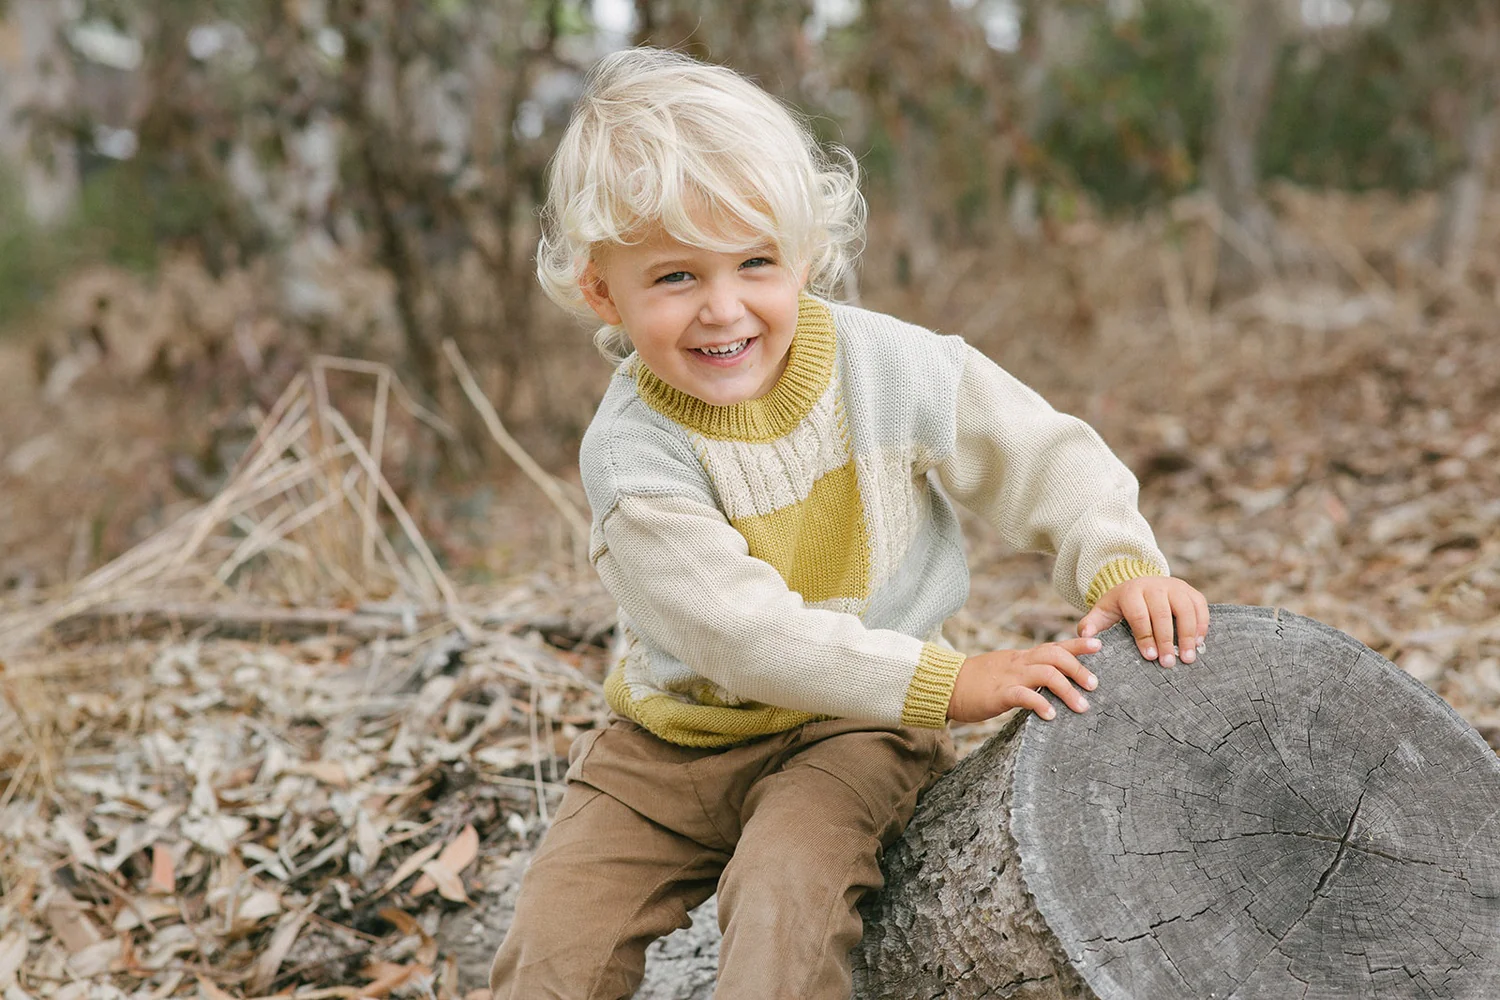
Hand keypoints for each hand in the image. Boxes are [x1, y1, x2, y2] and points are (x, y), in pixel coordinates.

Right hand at [947, 638, 1100, 723]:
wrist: (945, 685)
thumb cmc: (976, 682)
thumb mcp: (1004, 671)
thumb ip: (1026, 673)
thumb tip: (1050, 681)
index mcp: (1021, 658)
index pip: (1054, 646)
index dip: (1078, 644)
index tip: (1100, 644)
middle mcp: (1019, 663)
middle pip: (1055, 655)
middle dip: (1079, 668)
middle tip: (1094, 685)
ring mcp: (1009, 677)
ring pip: (1046, 673)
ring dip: (1067, 689)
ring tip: (1081, 706)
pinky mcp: (998, 694)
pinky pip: (1024, 696)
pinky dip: (1041, 704)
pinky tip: (1051, 716)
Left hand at [1076, 576, 1208, 667]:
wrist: (1138, 585)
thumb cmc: (1120, 606)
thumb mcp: (1103, 612)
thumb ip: (1091, 624)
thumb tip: (1084, 638)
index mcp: (1130, 591)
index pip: (1139, 615)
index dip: (1145, 636)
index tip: (1150, 657)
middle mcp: (1154, 585)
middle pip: (1162, 614)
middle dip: (1166, 640)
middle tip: (1169, 663)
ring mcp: (1174, 586)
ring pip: (1185, 609)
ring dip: (1188, 635)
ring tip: (1188, 658)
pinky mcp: (1189, 590)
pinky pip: (1200, 606)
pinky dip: (1202, 625)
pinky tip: (1199, 644)